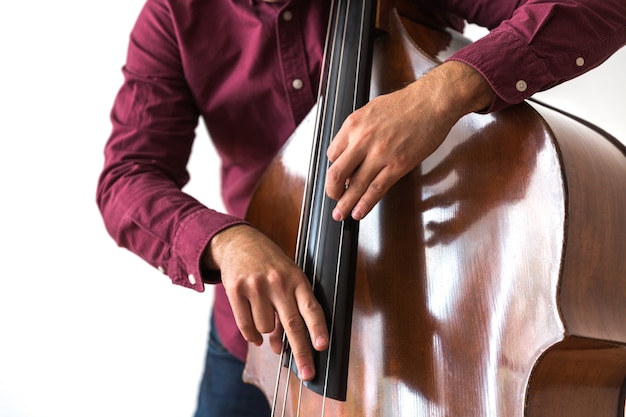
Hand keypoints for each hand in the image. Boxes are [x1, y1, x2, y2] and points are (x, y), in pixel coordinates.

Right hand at [203, 224, 328, 380]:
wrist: (239, 241)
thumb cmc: (269, 263)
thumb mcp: (285, 279)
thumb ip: (287, 310)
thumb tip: (280, 347)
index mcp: (296, 278)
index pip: (311, 306)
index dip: (318, 328)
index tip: (322, 346)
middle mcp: (278, 282)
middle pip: (292, 324)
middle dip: (302, 352)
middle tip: (308, 373)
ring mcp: (256, 286)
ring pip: (266, 328)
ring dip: (267, 333)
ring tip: (266, 316)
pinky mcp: (236, 290)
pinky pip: (246, 326)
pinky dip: (252, 336)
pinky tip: (256, 335)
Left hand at [325, 61, 493, 220]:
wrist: (432, 101)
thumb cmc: (407, 103)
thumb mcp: (371, 110)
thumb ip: (359, 130)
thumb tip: (352, 149)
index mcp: (353, 125)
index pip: (332, 154)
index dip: (334, 167)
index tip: (337, 176)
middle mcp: (362, 140)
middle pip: (336, 173)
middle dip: (332, 190)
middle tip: (333, 198)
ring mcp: (379, 155)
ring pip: (355, 186)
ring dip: (345, 204)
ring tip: (340, 214)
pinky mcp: (397, 165)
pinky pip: (376, 189)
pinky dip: (365, 204)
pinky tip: (359, 212)